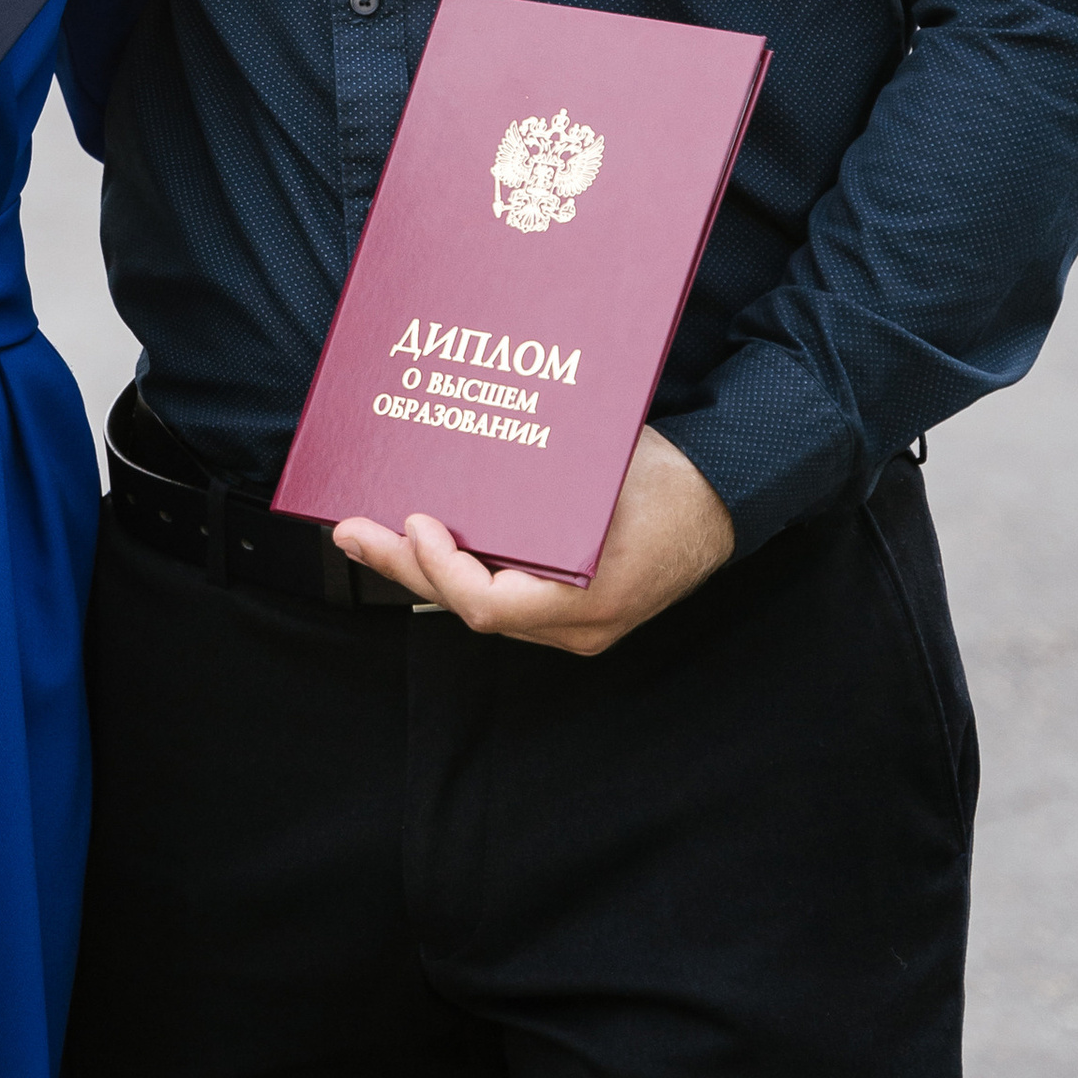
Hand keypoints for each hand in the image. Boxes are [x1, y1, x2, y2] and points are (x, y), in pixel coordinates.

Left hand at [334, 422, 734, 656]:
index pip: (489, 606)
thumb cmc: (670, 479)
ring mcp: (574, 625)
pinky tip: (427, 537)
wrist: (727, 500)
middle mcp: (577, 627)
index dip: (440, 568)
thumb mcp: (604, 472)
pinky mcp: (572, 611)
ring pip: (481, 604)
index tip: (414, 521)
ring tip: (370, 533)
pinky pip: (503, 596)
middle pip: (472, 608)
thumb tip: (457, 450)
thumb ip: (539, 479)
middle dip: (405, 568)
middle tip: (350, 531)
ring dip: (425, 569)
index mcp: (588, 601)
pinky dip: (462, 567)